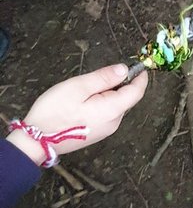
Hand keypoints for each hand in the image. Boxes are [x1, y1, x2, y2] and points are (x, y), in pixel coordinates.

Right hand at [7, 65, 147, 165]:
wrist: (38, 141)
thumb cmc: (54, 112)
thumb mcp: (78, 87)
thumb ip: (104, 77)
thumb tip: (124, 69)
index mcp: (112, 110)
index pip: (136, 92)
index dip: (140, 77)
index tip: (139, 66)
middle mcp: (113, 122)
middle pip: (126, 99)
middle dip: (121, 83)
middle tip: (101, 74)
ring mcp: (106, 130)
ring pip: (116, 106)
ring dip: (109, 93)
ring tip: (86, 88)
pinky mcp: (97, 133)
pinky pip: (107, 114)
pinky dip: (103, 103)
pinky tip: (84, 101)